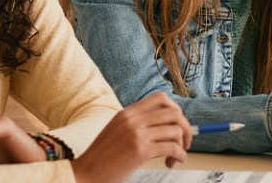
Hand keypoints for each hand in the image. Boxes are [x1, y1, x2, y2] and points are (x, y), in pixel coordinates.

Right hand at [70, 92, 193, 182]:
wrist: (86, 173)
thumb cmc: (103, 158)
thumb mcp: (117, 132)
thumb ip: (137, 126)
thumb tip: (169, 128)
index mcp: (127, 113)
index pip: (161, 98)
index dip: (175, 110)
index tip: (177, 126)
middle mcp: (133, 119)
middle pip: (174, 113)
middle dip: (185, 129)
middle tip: (183, 144)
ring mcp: (136, 134)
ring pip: (176, 130)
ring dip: (182, 146)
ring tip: (174, 157)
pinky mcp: (140, 150)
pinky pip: (172, 148)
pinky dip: (179, 155)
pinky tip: (173, 162)